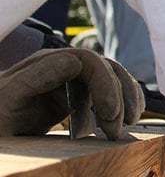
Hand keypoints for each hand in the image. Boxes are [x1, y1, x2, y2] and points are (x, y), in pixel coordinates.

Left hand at [0, 48, 144, 138]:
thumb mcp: (10, 97)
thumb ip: (37, 76)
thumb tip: (75, 62)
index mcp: (47, 62)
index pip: (89, 61)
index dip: (106, 84)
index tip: (109, 114)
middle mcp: (64, 66)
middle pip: (106, 69)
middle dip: (119, 97)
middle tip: (116, 129)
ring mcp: (72, 80)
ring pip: (113, 79)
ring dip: (125, 100)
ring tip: (126, 125)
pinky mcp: (78, 95)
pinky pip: (109, 91)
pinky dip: (123, 102)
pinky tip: (127, 118)